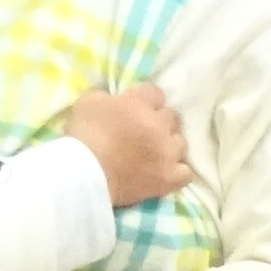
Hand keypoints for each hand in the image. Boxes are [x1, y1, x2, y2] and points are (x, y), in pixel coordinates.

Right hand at [62, 83, 190, 206]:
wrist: (87, 173)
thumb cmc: (84, 135)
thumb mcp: (89, 102)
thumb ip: (108, 97)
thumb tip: (116, 101)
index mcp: (140, 103)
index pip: (155, 93)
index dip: (147, 99)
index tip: (138, 106)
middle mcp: (159, 125)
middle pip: (171, 116)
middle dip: (160, 121)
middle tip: (146, 130)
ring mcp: (168, 153)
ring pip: (180, 142)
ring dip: (170, 144)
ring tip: (157, 151)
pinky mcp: (169, 178)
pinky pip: (186, 173)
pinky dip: (178, 171)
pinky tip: (168, 171)